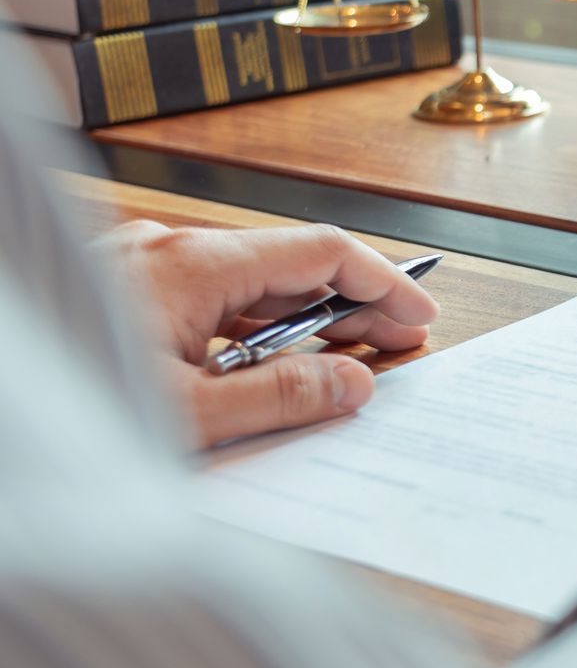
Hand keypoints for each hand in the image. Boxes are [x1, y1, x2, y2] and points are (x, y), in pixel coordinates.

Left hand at [98, 222, 438, 447]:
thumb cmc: (64, 407)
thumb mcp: (185, 417)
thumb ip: (278, 398)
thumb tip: (350, 383)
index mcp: (191, 263)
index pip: (319, 252)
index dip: (381, 282)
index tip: (420, 314)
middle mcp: (165, 251)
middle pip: (286, 264)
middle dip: (350, 303)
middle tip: (397, 344)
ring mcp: (135, 268)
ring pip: (243, 286)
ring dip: (299, 320)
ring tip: (341, 363)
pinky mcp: (115, 296)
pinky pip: (203, 302)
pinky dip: (250, 330)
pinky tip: (264, 369)